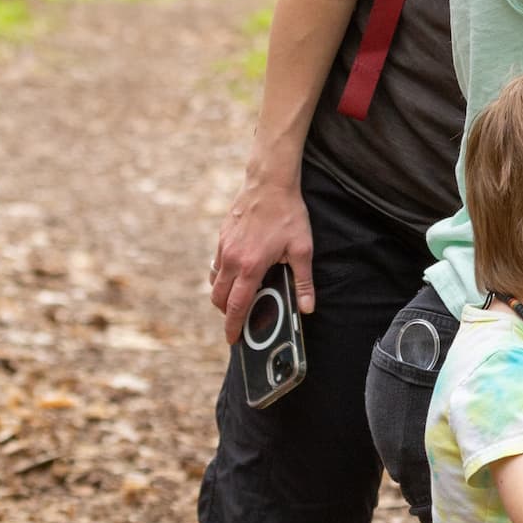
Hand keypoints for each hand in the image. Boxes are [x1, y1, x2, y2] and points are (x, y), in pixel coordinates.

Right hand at [210, 174, 314, 342]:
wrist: (269, 182)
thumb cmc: (288, 214)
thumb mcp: (302, 249)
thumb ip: (304, 282)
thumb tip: (307, 308)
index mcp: (250, 267)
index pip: (236, 306)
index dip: (233, 327)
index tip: (233, 340)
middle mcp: (232, 260)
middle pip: (219, 299)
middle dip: (227, 314)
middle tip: (240, 319)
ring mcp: (223, 248)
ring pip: (214, 282)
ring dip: (223, 295)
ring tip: (240, 297)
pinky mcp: (221, 237)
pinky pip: (216, 265)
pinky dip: (222, 275)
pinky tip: (239, 272)